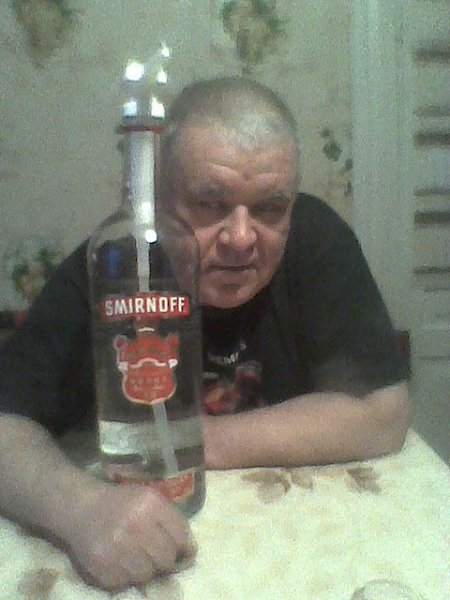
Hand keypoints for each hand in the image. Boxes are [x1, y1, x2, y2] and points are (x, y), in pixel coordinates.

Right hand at [66, 480, 195, 589]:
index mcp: (150, 504)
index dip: (185, 547)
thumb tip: (190, 551)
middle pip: (167, 560)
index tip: (183, 551)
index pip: (181, 537)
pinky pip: (126, 583)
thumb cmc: (122, 502)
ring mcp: (116, 549)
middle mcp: (135, 526)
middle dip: (165, 559)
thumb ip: (171, 519)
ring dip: (145, 568)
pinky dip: (127, 576)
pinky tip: (120, 561)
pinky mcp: (102, 568)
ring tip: (136, 556)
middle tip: (157, 553)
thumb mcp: (148, 498)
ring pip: (147, 575)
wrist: (81, 508)